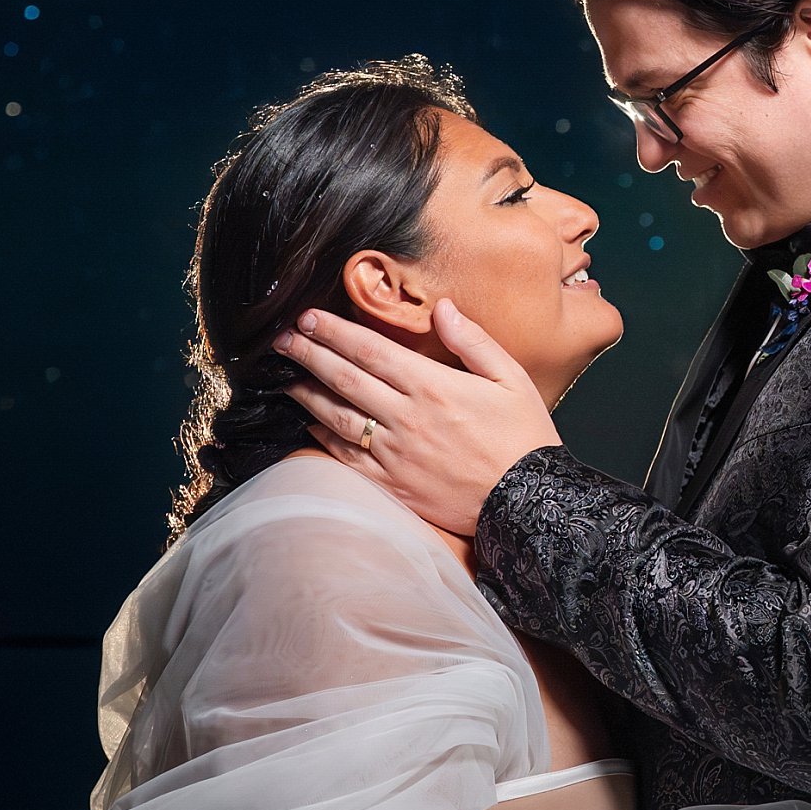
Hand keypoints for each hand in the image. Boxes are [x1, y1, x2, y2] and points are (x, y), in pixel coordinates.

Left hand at [271, 299, 561, 534]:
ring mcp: (395, 453)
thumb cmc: (524, 437)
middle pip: (345, 378)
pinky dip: (324, 439)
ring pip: (338, 417)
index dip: (334, 332)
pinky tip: (311, 425)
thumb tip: (442, 308)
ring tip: (286, 378)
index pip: (370, 350)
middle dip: (309, 354)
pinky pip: (348, 458)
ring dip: (307, 394)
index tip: (308, 318)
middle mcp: (407, 417)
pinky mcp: (393, 484)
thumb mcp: (512, 379)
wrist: (528, 501)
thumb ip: (474, 341)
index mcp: (434, 386)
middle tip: (282, 339)